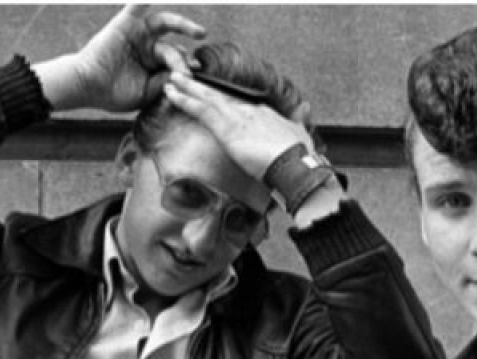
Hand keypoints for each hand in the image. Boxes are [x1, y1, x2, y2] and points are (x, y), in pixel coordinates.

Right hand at [35, 5, 205, 112]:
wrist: (89, 86)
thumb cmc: (114, 92)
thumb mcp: (147, 92)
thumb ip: (166, 81)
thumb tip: (188, 72)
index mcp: (154, 63)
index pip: (176, 63)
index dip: (185, 70)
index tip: (191, 78)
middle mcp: (148, 46)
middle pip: (174, 46)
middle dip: (185, 57)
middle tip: (198, 61)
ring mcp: (138, 34)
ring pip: (164, 24)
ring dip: (183, 24)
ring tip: (199, 32)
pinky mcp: (127, 23)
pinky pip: (138, 6)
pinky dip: (145, 0)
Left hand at [163, 71, 314, 180]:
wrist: (293, 165)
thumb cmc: (298, 155)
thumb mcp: (301, 132)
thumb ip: (299, 119)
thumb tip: (305, 108)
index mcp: (262, 112)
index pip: (236, 102)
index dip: (220, 96)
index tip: (209, 91)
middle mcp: (247, 110)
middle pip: (218, 95)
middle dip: (199, 86)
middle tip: (183, 76)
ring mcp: (236, 117)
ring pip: (206, 99)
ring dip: (187, 89)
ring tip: (172, 79)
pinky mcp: (226, 129)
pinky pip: (200, 110)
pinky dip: (184, 101)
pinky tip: (172, 94)